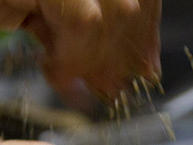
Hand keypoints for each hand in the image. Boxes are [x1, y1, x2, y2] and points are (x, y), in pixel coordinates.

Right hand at [0, 0, 161, 102]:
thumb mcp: (44, 14)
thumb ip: (86, 31)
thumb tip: (138, 65)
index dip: (148, 31)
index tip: (144, 69)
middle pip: (133, 2)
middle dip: (123, 53)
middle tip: (106, 88)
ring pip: (112, 13)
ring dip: (93, 58)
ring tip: (67, 78)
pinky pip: (80, 18)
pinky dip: (70, 53)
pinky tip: (48, 64)